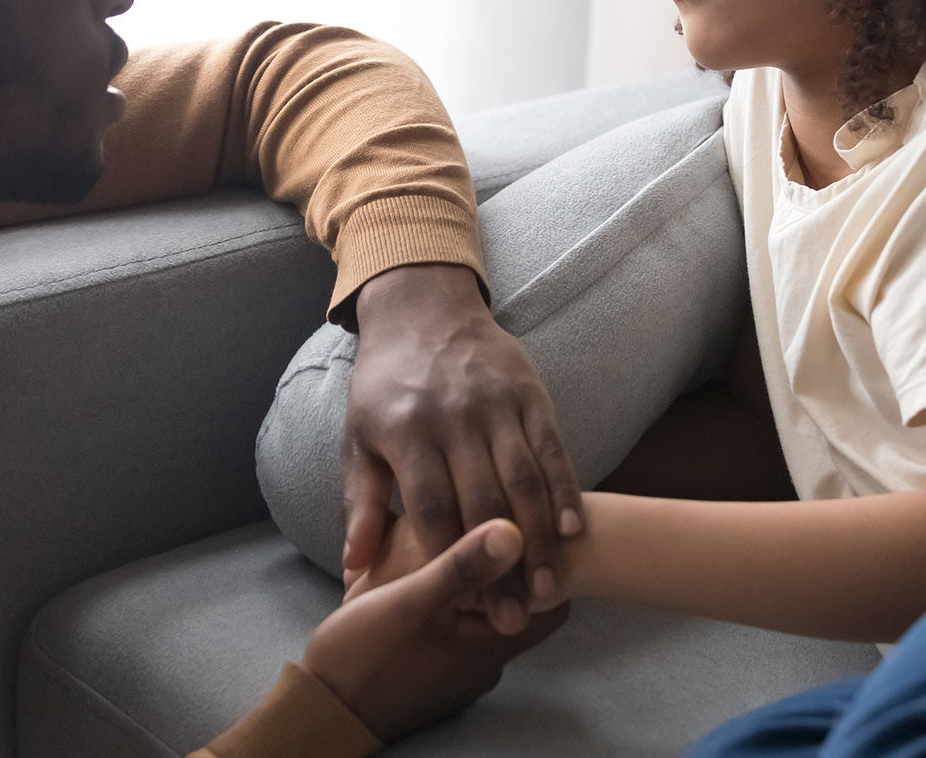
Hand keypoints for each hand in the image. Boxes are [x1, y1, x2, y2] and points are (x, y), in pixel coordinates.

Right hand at [304, 519, 568, 740]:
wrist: (322, 712)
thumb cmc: (365, 658)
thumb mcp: (413, 602)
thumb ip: (463, 565)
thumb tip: (516, 529)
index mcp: (491, 646)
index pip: (552, 605)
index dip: (549, 565)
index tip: (532, 528)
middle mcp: (483, 662)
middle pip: (519, 605)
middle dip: (509, 567)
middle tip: (493, 527)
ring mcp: (456, 669)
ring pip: (483, 615)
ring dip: (473, 582)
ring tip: (452, 543)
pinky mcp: (430, 669)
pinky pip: (454, 627)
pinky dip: (449, 600)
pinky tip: (423, 574)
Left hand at [344, 263, 582, 630]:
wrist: (422, 307)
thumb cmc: (384, 385)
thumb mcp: (358, 438)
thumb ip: (360, 502)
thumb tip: (354, 567)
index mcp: (406, 433)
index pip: (431, 509)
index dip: (448, 562)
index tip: (463, 609)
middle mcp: (453, 419)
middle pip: (482, 504)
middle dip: (499, 568)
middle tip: (513, 619)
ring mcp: (495, 405)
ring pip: (523, 481)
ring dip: (538, 541)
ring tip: (548, 591)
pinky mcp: (529, 393)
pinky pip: (551, 448)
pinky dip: (564, 490)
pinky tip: (571, 530)